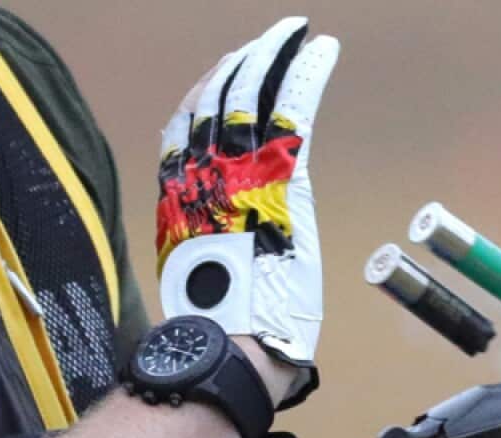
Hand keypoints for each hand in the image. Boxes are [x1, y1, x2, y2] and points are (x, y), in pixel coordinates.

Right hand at [155, 17, 338, 407]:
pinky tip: (321, 47)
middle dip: (242, 65)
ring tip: (293, 32)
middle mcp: (200, 177)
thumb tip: (218, 275)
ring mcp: (239, 172)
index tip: (219, 75)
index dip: (202, 96)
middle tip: (266, 42)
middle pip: (216, 101)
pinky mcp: (281, 175)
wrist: (233, 343)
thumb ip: (206, 259)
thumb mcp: (198, 288)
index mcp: (178, 202)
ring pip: (253, 93)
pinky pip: (294, 107)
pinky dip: (307, 71)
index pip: (182, 130)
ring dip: (274, 54)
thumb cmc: (221, 333)